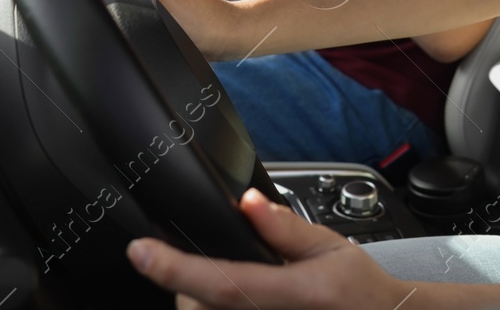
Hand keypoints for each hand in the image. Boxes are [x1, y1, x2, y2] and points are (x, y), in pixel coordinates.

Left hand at [126, 186, 412, 309]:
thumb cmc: (359, 290)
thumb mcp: (331, 246)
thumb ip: (285, 227)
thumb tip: (247, 201)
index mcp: (293, 295)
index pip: (221, 283)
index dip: (174, 268)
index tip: (140, 250)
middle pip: (199, 306)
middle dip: (187, 283)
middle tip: (202, 262)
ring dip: (199, 299)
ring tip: (227, 282)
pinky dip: (216, 307)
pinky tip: (232, 299)